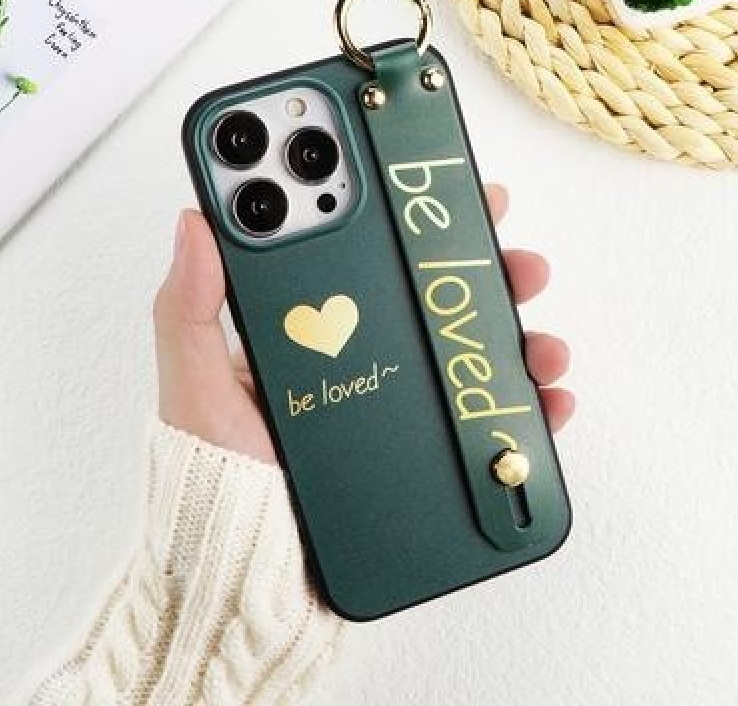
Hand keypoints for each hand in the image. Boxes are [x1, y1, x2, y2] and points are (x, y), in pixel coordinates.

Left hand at [154, 184, 574, 463]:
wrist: (257, 569)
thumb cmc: (220, 477)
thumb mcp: (195, 387)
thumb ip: (192, 310)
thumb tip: (193, 221)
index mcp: (310, 328)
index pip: (357, 253)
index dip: (393, 207)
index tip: (420, 168)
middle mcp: (362, 355)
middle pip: (428, 290)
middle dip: (471, 253)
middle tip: (496, 226)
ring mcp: (401, 401)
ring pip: (468, 345)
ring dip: (512, 322)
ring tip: (532, 317)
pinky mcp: (429, 450)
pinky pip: (488, 418)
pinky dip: (528, 405)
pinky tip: (545, 396)